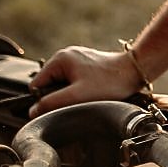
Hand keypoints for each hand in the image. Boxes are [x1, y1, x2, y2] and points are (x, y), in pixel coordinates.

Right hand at [28, 45, 142, 116]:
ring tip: (87, 96)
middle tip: (77, 102)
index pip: (37, 85)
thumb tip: (32, 111)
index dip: (44, 100)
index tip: (60, 107)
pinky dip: (81, 89)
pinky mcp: (88, 65)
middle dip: (60, 96)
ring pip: (63, 84)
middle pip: (50, 85)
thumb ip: (52, 103)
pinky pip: (75, 82)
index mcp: (59, 59)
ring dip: (71, 94)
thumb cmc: (109, 82)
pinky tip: (93, 92)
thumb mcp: (77, 96)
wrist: (135, 72)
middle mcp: (66, 55)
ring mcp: (77, 59)